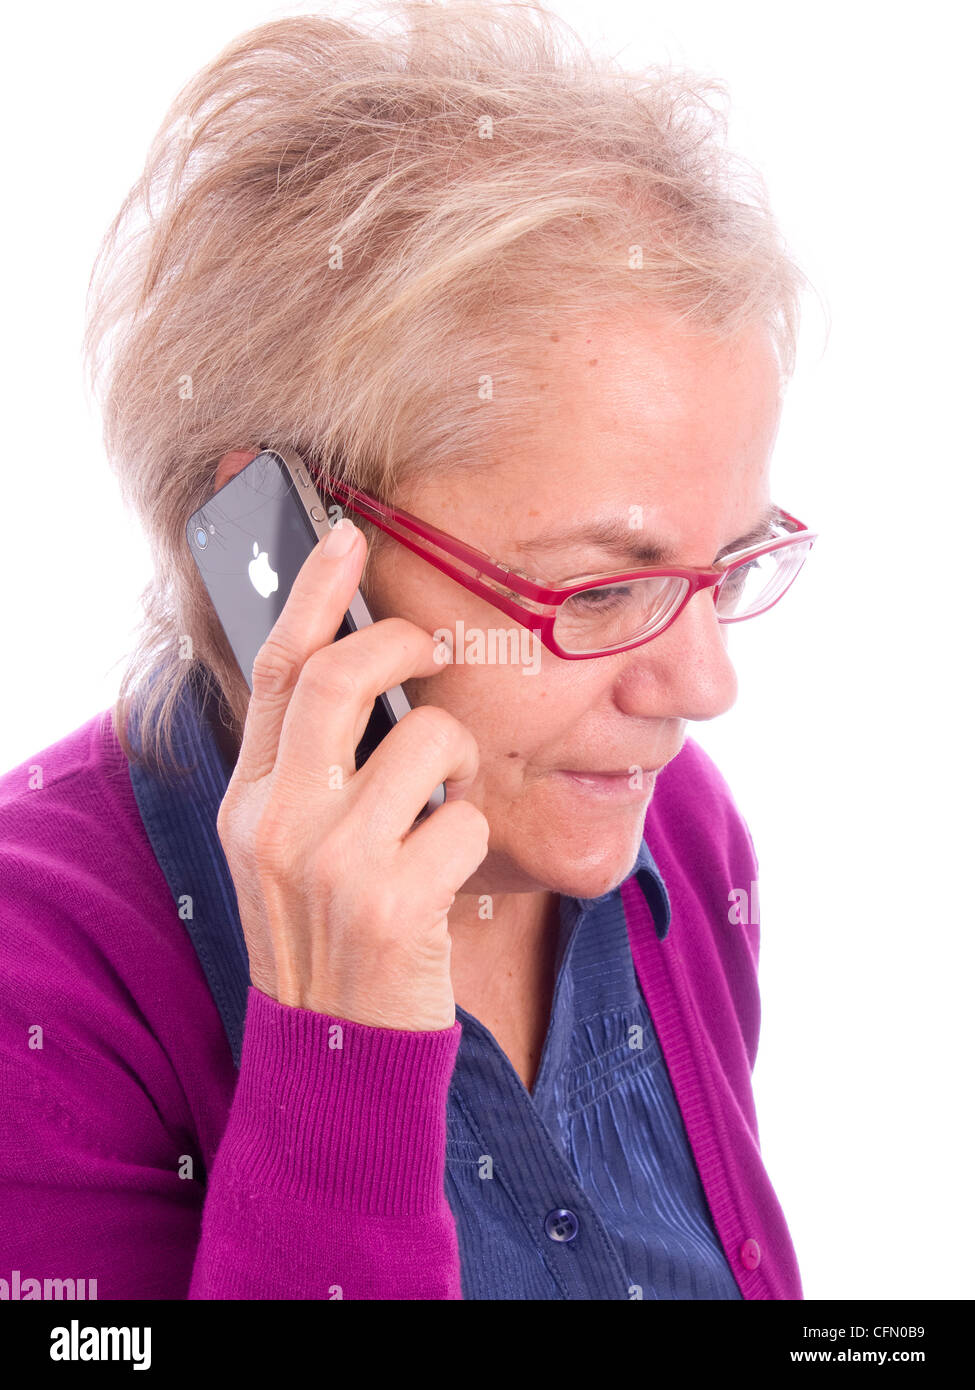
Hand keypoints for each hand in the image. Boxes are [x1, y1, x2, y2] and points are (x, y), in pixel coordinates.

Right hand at [216, 519, 488, 1029]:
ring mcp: (334, 863)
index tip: (347, 539)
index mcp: (250, 802)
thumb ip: (310, 767)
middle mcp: (279, 824)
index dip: (315, 594)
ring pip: (430, 741)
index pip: (277, 673)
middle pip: (343, 677)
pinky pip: (467, 816)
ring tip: (442, 806)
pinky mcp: (395, 903)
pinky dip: (473, 835)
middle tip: (434, 647)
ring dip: (457, 765)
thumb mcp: (290, 848)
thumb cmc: (330, 932)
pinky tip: (448, 874)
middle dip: (404, 641)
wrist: (337, 1052)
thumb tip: (365, 669)